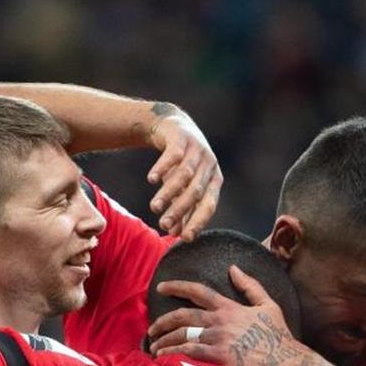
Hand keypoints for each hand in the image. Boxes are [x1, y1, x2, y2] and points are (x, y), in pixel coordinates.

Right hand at [145, 111, 222, 240]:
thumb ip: (184, 209)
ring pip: (184, 175)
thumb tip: (176, 235)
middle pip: (195, 192)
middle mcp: (209, 165)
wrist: (173, 128)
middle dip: (179, 210)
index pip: (209, 205)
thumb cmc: (181, 164)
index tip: (185, 238)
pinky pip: (174, 154)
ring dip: (169, 192)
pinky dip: (163, 167)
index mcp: (214, 180)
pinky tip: (151, 179)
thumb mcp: (184, 187)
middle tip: (163, 225)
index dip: (198, 221)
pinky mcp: (182, 137)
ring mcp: (197, 149)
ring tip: (154, 207)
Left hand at [148, 265, 310, 365]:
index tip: (160, 287)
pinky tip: (163, 357)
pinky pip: (188, 353)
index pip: (198, 291)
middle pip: (183, 315)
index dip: (177, 286)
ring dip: (164, 340)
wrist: (287, 361)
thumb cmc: (279, 336)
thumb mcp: (268, 305)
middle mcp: (220, 321)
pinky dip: (173, 354)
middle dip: (163, 321)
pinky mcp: (218, 357)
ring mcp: (218, 339)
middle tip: (152, 328)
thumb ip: (250, 286)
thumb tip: (234, 269)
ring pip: (182, 335)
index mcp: (230, 307)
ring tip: (154, 345)